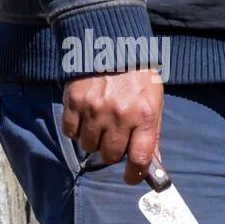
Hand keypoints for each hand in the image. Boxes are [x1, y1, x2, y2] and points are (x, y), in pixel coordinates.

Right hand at [61, 70, 162, 185]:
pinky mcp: (74, 102)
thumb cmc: (139, 78)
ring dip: (94, 142)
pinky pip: (70, 132)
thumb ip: (152, 133)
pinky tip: (84, 120)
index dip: (134, 174)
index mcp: (144, 116)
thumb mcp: (155, 103)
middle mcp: (119, 115)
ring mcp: (94, 109)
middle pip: (110, 155)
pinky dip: (76, 131)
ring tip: (100, 126)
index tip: (131, 178)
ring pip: (88, 146)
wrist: (113, 45)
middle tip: (115, 141)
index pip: (139, 158)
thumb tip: (152, 162)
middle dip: (112, 153)